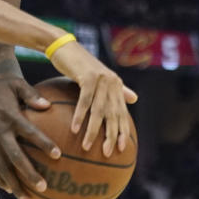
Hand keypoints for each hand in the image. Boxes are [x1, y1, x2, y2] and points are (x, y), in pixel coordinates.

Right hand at [0, 63, 61, 198]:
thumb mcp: (12, 82)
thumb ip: (30, 94)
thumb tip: (47, 106)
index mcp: (10, 116)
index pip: (30, 133)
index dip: (44, 144)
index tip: (58, 155)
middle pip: (15, 158)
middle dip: (29, 174)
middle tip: (43, 187)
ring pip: (2, 168)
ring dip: (14, 185)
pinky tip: (8, 189)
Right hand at [48, 39, 137, 156]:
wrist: (63, 46)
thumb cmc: (77, 63)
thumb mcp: (96, 77)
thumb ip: (115, 89)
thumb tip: (134, 99)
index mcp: (116, 85)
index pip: (122, 112)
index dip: (123, 131)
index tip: (121, 149)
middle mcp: (112, 82)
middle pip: (113, 114)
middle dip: (111, 136)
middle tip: (107, 153)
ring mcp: (102, 79)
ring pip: (99, 111)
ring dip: (93, 130)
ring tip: (87, 146)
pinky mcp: (89, 77)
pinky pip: (84, 101)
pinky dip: (79, 116)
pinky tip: (74, 129)